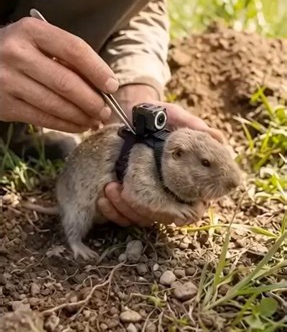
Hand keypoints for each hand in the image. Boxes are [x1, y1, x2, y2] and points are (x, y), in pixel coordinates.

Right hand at [0, 18, 118, 131]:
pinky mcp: (5, 104)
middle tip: (105, 111)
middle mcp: (17, 53)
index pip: (74, 49)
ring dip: (81, 116)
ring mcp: (8, 80)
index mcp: (32, 30)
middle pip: (67, 82)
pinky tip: (77, 125)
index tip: (112, 86)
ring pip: (56, 104)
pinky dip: (65, 125)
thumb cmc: (19, 52)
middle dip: (92, 101)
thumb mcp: (38, 42)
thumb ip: (67, 58)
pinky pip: (42, 119)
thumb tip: (103, 86)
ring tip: (94, 120)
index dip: (98, 70)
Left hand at [98, 84, 222, 226]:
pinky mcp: (132, 198)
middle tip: (122, 190)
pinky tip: (102, 199)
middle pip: (162, 218)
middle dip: (141, 210)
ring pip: (141, 218)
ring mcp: (150, 197)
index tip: (169, 211)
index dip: (183, 214)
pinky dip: (113, 211)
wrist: (132, 113)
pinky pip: (124, 216)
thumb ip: (193, 126)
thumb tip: (215, 137)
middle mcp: (171, 193)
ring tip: (109, 189)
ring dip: (123, 210)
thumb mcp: (174, 116)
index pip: (193, 209)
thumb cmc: (158, 116)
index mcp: (189, 180)